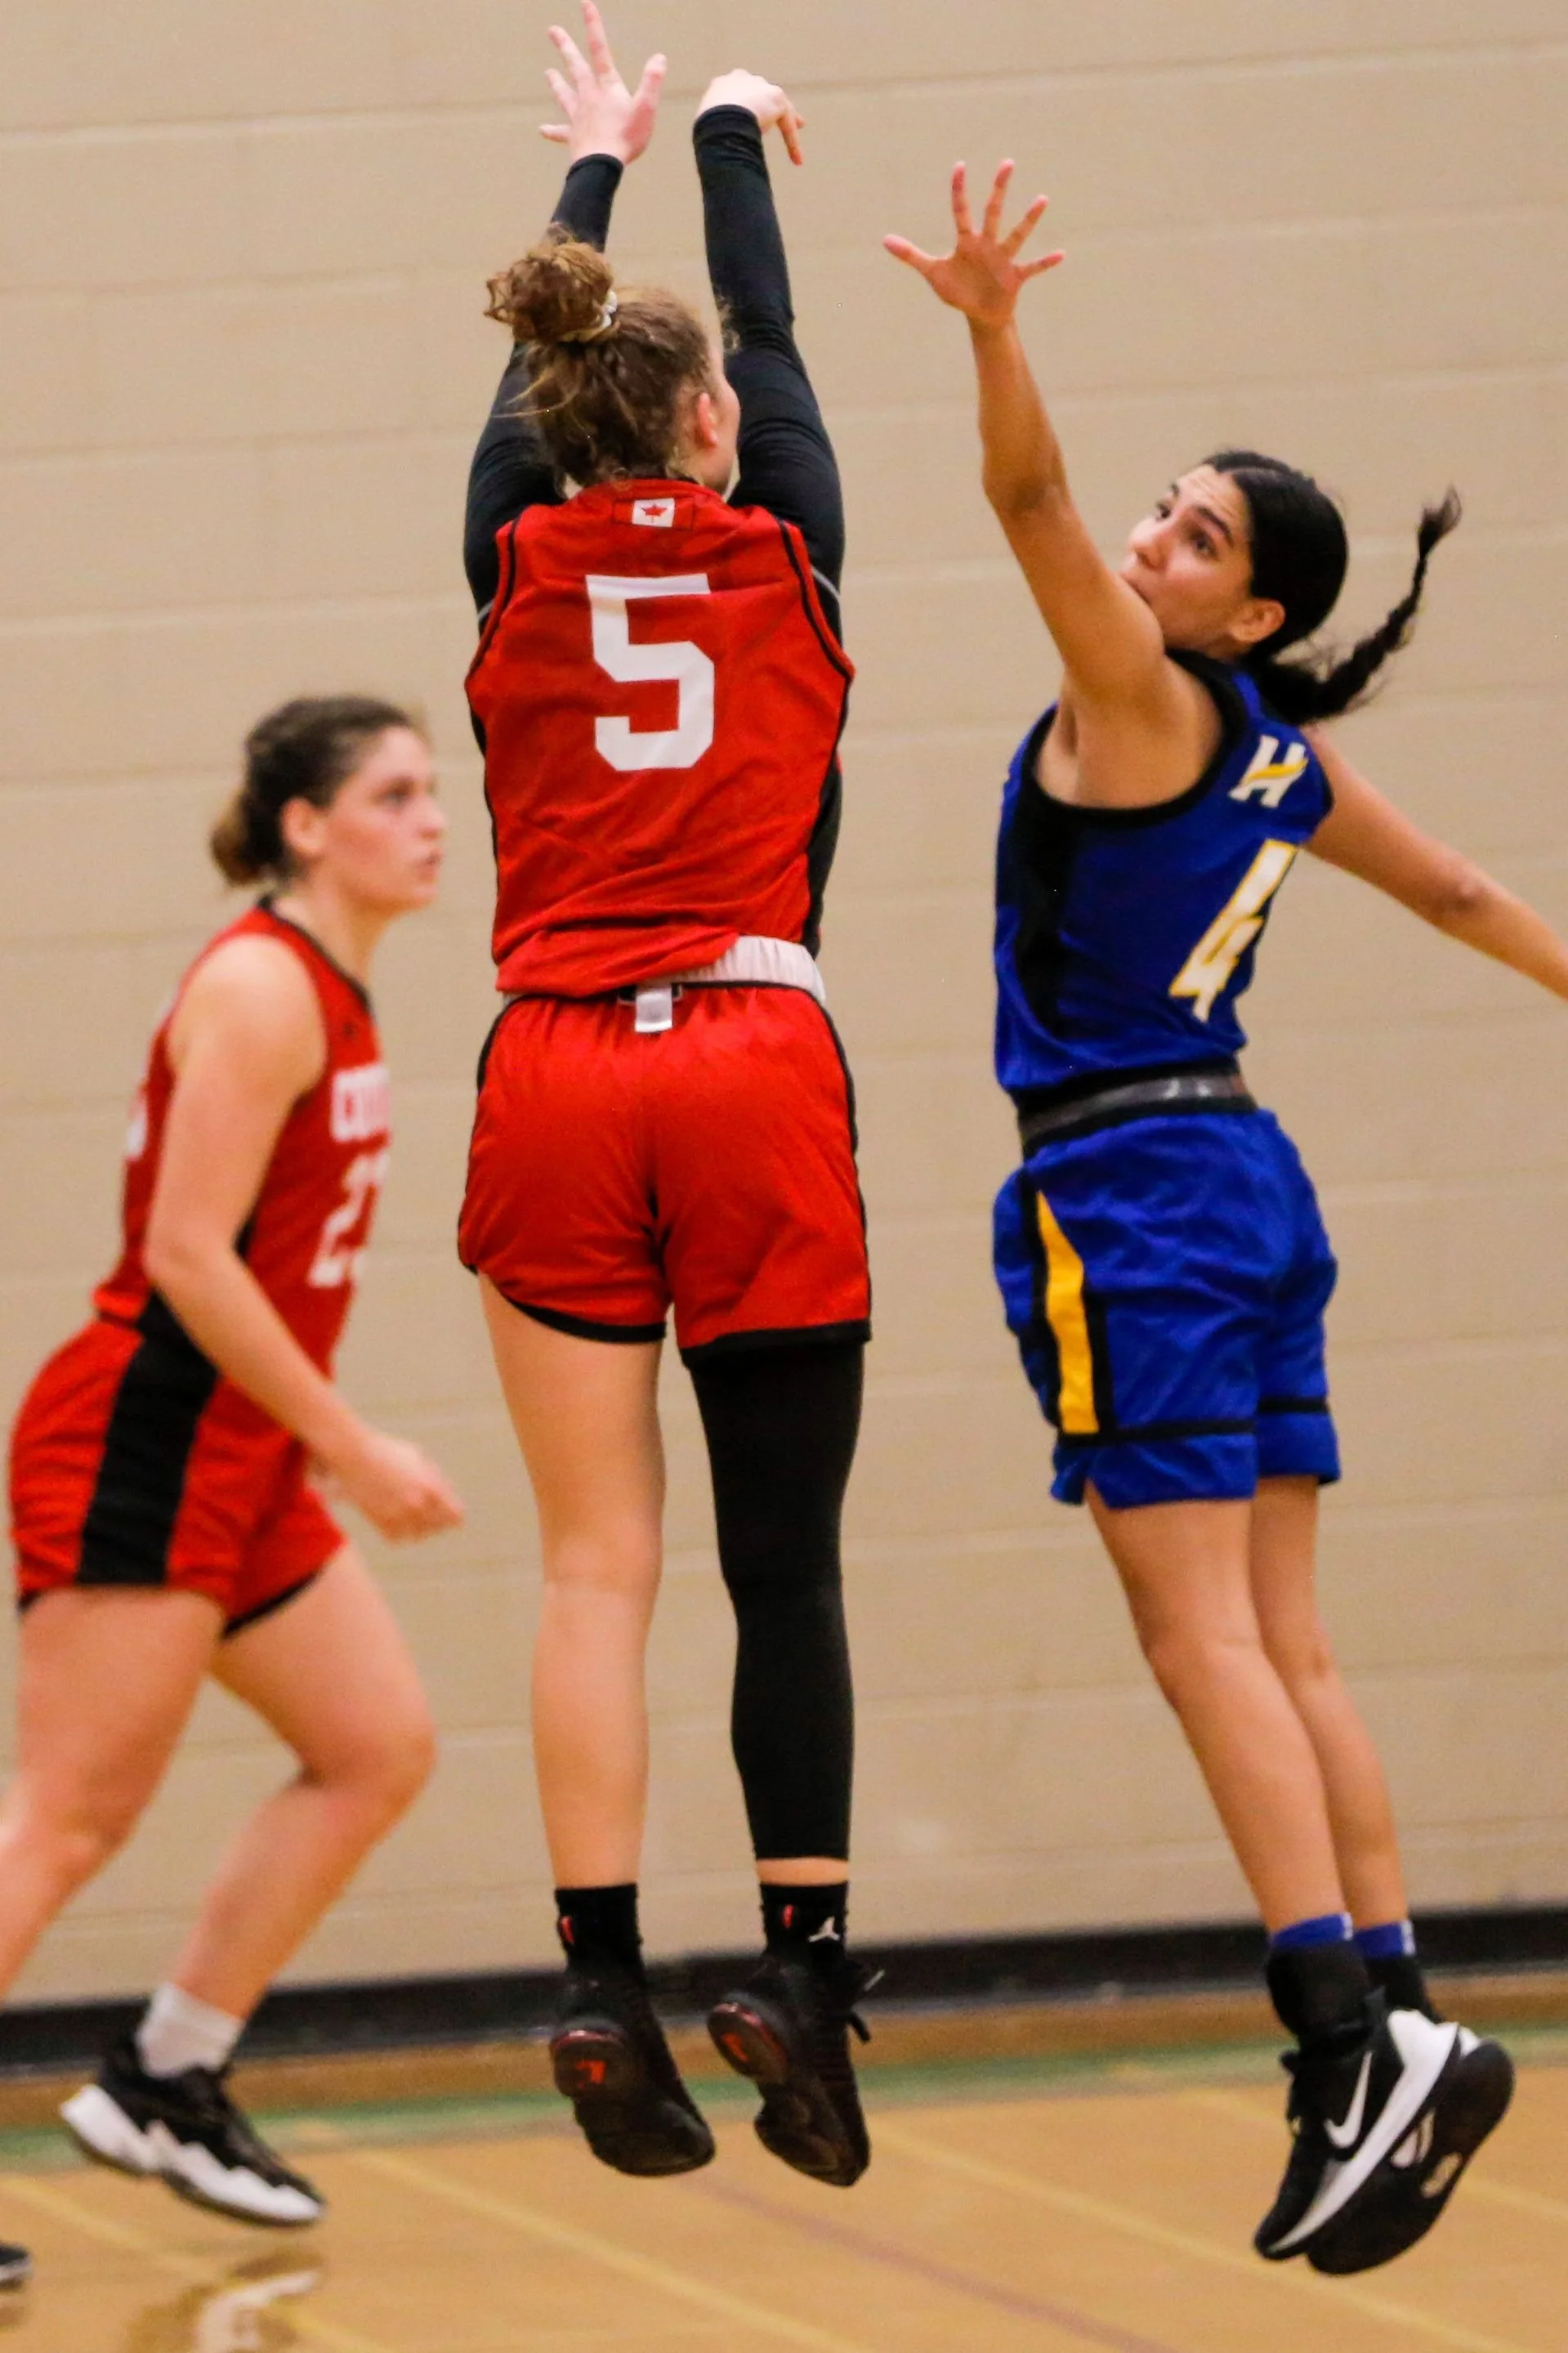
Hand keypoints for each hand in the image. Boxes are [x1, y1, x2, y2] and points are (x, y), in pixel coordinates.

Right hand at [322, 1425, 464, 1542]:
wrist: (354, 1455)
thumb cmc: (388, 1451)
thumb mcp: (418, 1457)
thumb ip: (435, 1477)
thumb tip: (446, 1494)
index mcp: (430, 1487)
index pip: (455, 1517)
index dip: (453, 1514)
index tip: (447, 1510)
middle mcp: (416, 1504)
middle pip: (438, 1528)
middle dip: (436, 1520)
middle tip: (428, 1509)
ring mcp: (397, 1515)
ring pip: (418, 1536)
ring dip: (417, 1528)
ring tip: (410, 1513)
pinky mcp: (379, 1521)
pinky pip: (397, 1538)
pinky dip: (398, 1532)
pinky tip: (395, 1518)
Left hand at [540, 1, 664, 165]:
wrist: (601, 165)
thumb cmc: (625, 137)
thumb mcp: (645, 108)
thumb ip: (652, 82)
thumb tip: (659, 58)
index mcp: (606, 87)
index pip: (600, 49)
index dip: (593, 25)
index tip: (584, 3)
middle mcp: (588, 97)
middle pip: (575, 66)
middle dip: (565, 46)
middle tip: (553, 30)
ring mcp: (578, 116)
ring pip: (564, 95)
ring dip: (556, 83)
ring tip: (547, 72)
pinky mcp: (573, 137)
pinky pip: (560, 132)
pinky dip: (551, 131)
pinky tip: (542, 129)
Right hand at [697, 69, 804, 165]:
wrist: (720, 117)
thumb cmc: (708, 129)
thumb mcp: (708, 128)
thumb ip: (717, 132)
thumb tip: (719, 151)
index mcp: (722, 85)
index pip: (736, 91)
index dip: (743, 104)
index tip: (748, 114)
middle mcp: (742, 80)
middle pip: (760, 93)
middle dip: (768, 106)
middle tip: (775, 118)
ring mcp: (760, 86)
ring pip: (777, 107)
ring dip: (788, 122)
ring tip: (797, 138)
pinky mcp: (777, 98)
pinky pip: (787, 123)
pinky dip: (792, 142)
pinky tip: (797, 160)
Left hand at [885, 160, 1063, 327]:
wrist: (980, 315)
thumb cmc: (958, 291)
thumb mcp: (933, 273)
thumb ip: (911, 255)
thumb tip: (884, 240)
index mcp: (967, 242)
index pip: (961, 211)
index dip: (958, 190)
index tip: (960, 166)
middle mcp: (987, 244)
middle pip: (992, 212)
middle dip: (999, 189)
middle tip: (1007, 163)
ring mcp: (1002, 259)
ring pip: (1016, 234)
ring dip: (1029, 219)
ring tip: (1042, 199)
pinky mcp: (1015, 277)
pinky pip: (1033, 267)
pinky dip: (1046, 263)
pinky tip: (1061, 254)